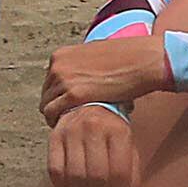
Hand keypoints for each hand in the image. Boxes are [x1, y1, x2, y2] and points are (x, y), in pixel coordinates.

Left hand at [41, 32, 168, 124]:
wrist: (141, 61)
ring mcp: (64, 80)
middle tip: (66, 121)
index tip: (65, 107)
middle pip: (46, 93)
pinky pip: (54, 113)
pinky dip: (58, 122)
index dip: (57, 96)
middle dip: (55, 107)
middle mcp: (57, 66)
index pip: (49, 81)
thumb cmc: (125, 60)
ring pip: (47, 105)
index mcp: (61, 56)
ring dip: (57, 117)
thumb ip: (84, 68)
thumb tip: (86, 80)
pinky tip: (68, 130)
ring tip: (69, 128)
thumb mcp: (95, 57)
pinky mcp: (74, 94)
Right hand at [46, 100, 141, 186]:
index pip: (119, 172)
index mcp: (119, 131)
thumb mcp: (129, 148)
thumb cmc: (113, 134)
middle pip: (97, 175)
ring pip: (75, 175)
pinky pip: (55, 169)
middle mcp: (94, 128)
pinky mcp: (54, 135)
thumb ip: (131, 176)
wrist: (89, 104)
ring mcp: (71, 130)